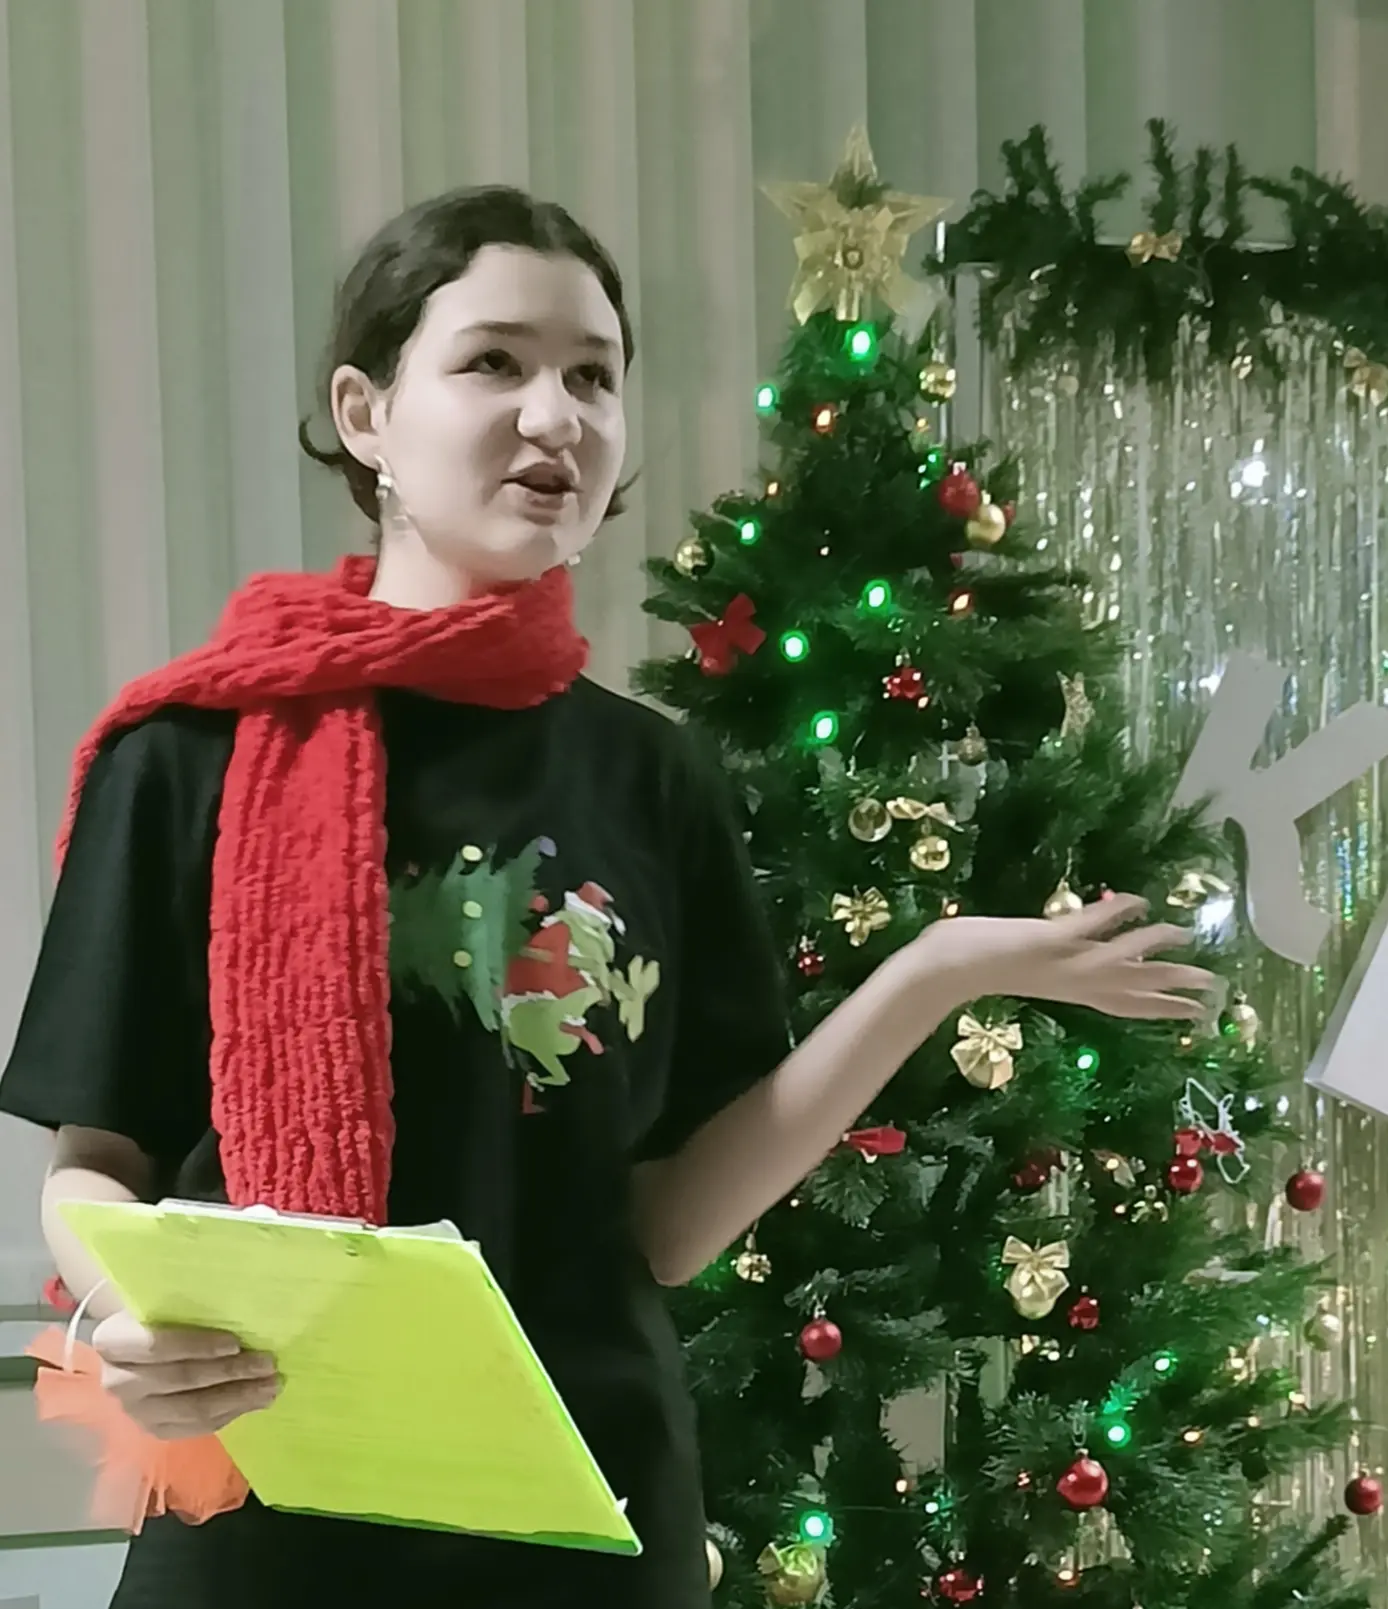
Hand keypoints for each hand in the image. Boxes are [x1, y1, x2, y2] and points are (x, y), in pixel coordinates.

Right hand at [93, 1309, 278, 1440]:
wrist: (136, 1343)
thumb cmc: (159, 1311)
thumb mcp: (165, 1297)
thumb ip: (192, 1302)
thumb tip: (245, 1298)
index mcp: (113, 1341)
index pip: (156, 1346)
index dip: (197, 1345)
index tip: (235, 1342)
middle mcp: (117, 1381)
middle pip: (179, 1380)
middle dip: (229, 1372)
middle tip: (267, 1363)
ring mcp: (134, 1411)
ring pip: (191, 1410)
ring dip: (236, 1398)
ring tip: (271, 1386)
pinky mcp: (153, 1430)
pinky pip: (195, 1428)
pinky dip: (228, 1414)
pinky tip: (254, 1402)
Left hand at [914, 893, 1214, 1019]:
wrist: (938, 969)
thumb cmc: (970, 962)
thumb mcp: (1026, 964)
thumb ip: (1055, 960)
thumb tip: (1074, 947)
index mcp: (1066, 988)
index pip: (1122, 1002)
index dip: (1159, 1007)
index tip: (1195, 1014)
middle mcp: (1067, 981)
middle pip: (1130, 989)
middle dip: (1172, 990)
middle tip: (1213, 990)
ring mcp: (1057, 963)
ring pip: (1116, 961)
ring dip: (1151, 949)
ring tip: (1185, 936)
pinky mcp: (1043, 942)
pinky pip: (1085, 928)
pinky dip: (1112, 915)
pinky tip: (1138, 901)